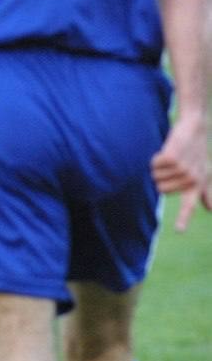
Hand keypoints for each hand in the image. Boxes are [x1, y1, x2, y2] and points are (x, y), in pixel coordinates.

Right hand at [150, 113, 210, 231]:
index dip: (183, 219)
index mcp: (197, 186)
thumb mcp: (203, 173)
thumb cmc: (197, 153)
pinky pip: (154, 165)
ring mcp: (182, 168)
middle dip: (162, 178)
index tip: (179, 231)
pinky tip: (168, 151)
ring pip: (156, 177)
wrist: (195, 129)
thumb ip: (205, 192)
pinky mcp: (172, 158)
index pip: (189, 206)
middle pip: (161, 190)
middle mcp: (190, 179)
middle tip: (175, 165)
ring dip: (159, 167)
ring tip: (173, 157)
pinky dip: (157, 158)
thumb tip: (211, 210)